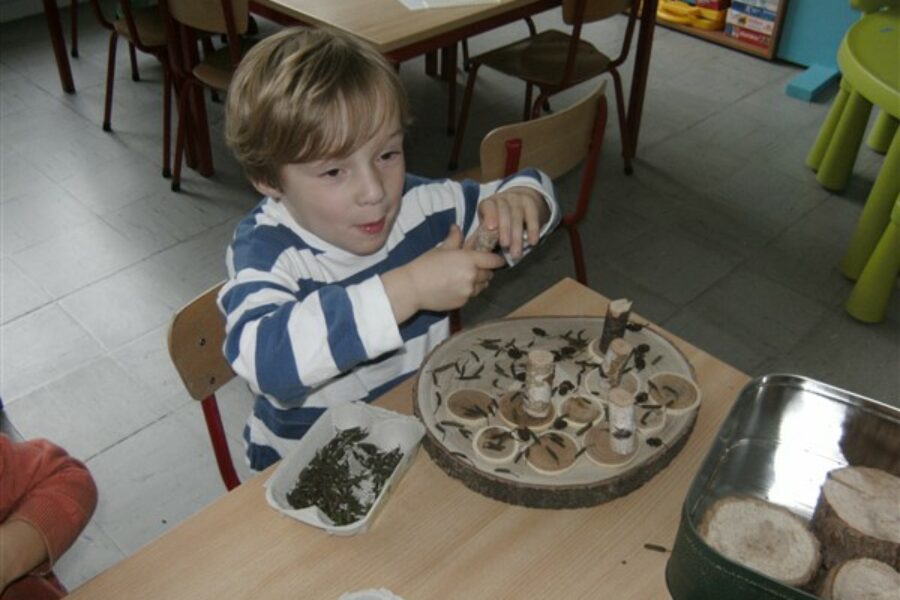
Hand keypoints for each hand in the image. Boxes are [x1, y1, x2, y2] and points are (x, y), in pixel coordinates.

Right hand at [382, 225, 505, 321]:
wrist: (412, 288)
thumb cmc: (425, 265)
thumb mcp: (441, 249)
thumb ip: (454, 239)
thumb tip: (457, 227)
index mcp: (469, 260)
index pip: (494, 260)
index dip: (497, 260)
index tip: (497, 259)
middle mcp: (473, 276)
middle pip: (489, 274)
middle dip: (486, 270)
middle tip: (477, 268)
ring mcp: (468, 291)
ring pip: (482, 286)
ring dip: (479, 282)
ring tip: (467, 278)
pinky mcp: (463, 303)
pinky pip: (472, 296)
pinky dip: (469, 291)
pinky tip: (457, 287)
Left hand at [477, 186, 548, 258]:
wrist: (519, 206)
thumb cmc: (499, 221)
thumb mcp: (489, 226)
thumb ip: (484, 236)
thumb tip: (479, 253)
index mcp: (488, 203)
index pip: (488, 207)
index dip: (490, 216)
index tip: (491, 228)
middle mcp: (502, 199)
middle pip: (504, 213)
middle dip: (505, 230)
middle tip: (505, 246)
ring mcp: (517, 199)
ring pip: (518, 216)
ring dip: (517, 235)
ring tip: (516, 253)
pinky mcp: (530, 203)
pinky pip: (532, 216)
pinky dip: (533, 230)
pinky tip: (532, 242)